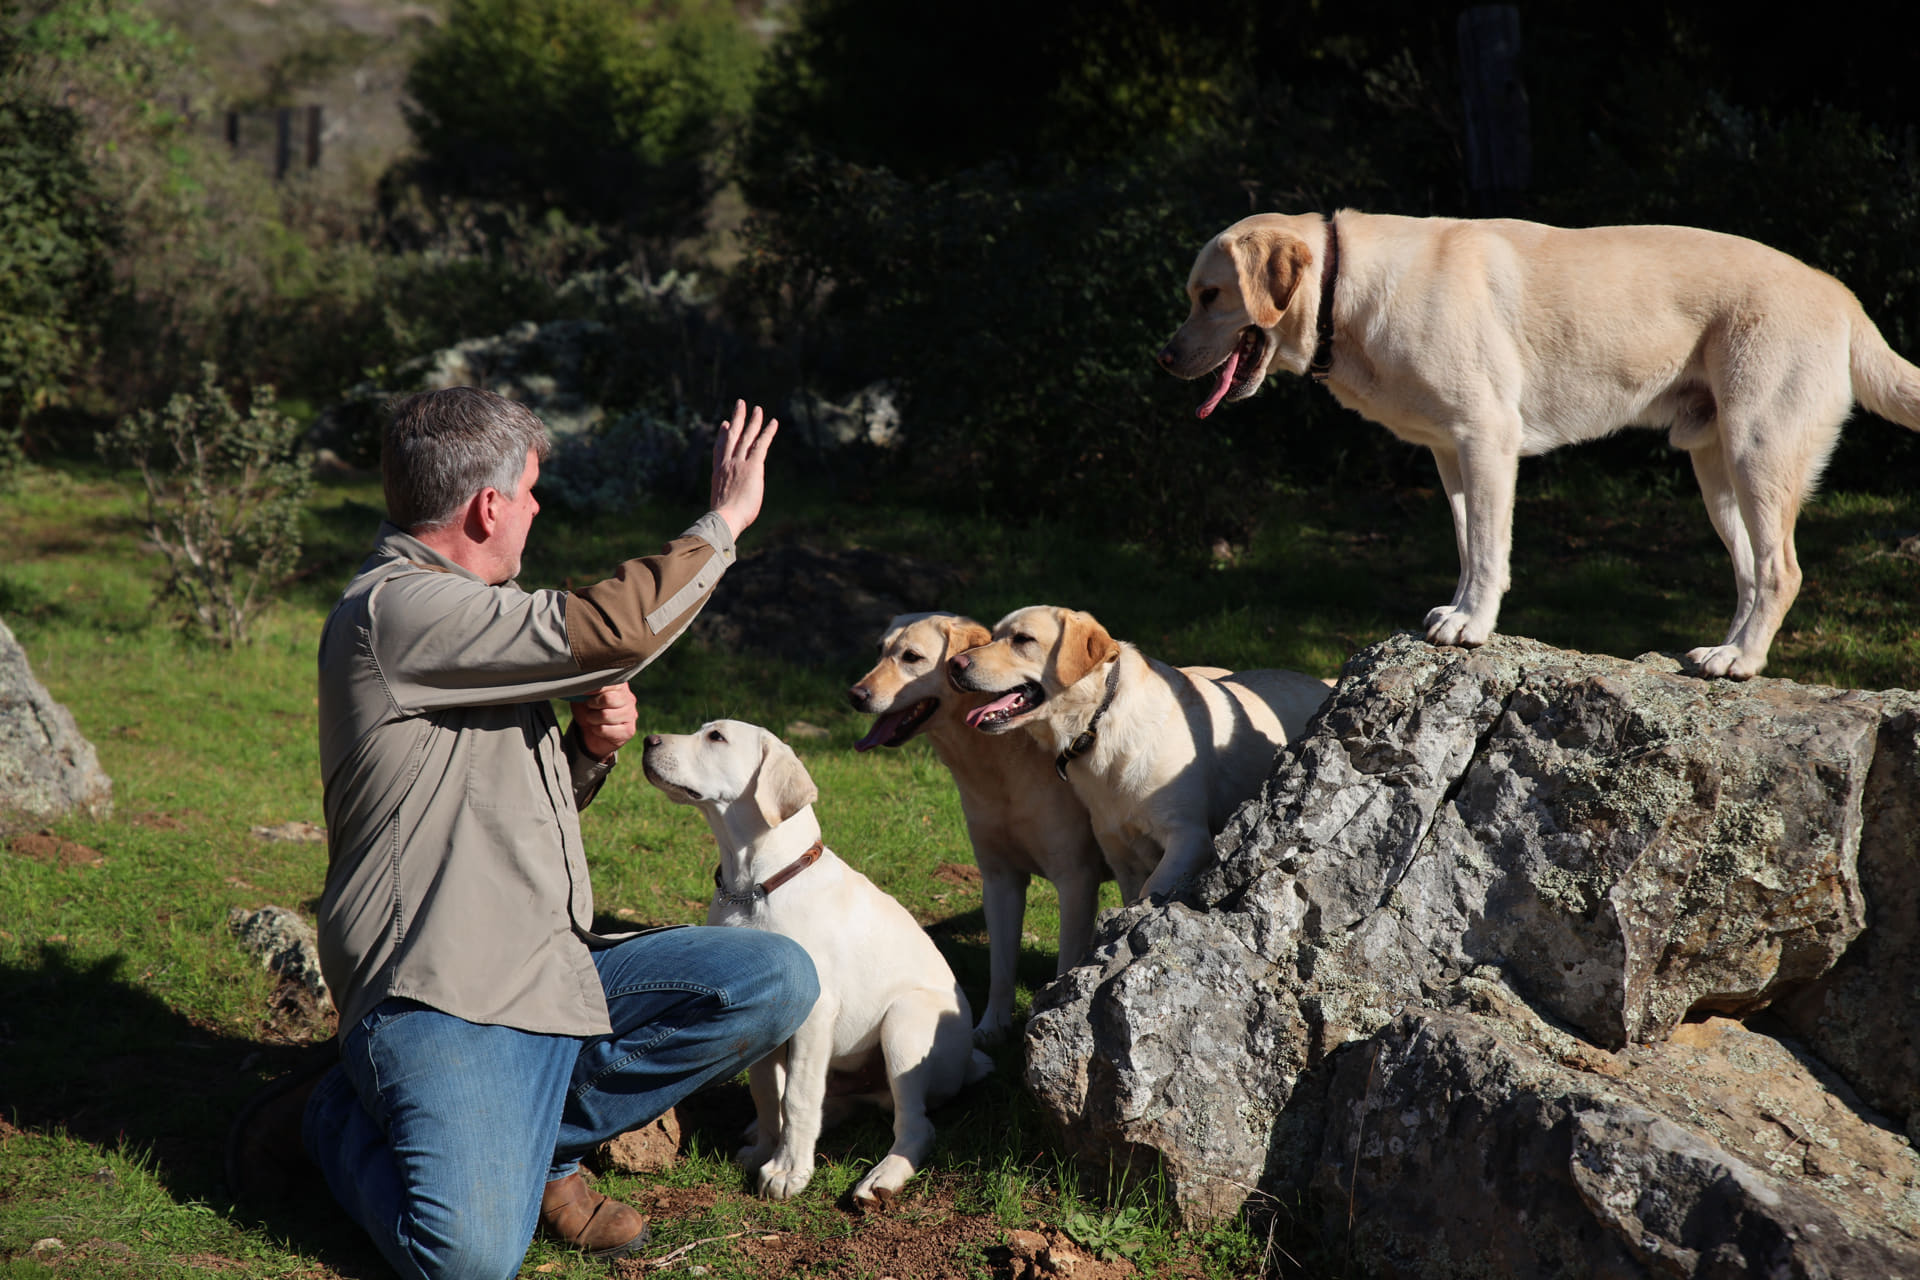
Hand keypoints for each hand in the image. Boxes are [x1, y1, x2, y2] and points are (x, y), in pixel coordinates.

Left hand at [572, 682, 638, 760]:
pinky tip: (598, 729)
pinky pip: (605, 729)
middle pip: (608, 699)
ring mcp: (631, 715)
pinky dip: (596, 730)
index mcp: (620, 686)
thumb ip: (586, 687)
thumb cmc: (588, 710)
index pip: (610, 683)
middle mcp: (629, 699)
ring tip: (593, 719)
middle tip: (590, 707)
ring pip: (606, 715)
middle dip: (592, 704)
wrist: (589, 733)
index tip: (584, 693)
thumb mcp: (584, 695)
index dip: (594, 688)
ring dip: (592, 718)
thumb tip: (584, 684)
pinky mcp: (629, 731)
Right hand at [712, 399, 777, 539]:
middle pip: (731, 436)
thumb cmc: (723, 519)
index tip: (725, 424)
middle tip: (740, 404)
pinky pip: (761, 444)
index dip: (722, 435)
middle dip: (737, 419)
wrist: (725, 518)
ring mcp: (739, 463)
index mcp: (718, 473)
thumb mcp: (720, 506)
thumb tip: (725, 512)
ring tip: (757, 408)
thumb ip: (724, 501)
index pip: (720, 450)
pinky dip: (767, 432)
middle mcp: (727, 464)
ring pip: (746, 436)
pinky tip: (773, 422)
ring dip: (753, 421)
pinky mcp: (753, 466)